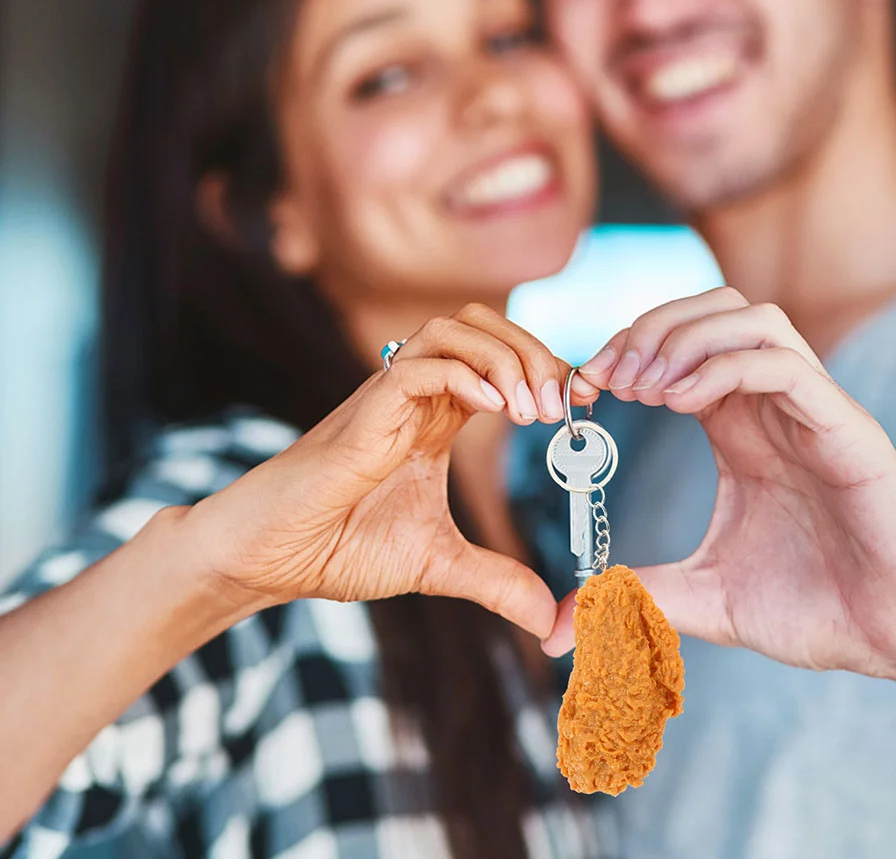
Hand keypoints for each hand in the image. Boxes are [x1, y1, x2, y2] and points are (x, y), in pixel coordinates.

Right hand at [191, 304, 597, 638]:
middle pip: (482, 324)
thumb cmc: (339, 547)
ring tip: (530, 408)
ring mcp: (388, 399)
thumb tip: (547, 616)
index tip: (581, 405)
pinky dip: (464, 375)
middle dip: (532, 351)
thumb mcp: (438, 564)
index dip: (545, 369)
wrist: (269, 559)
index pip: (500, 360)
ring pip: (451, 329)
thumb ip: (495, 580)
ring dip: (503, 356)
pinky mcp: (364, 415)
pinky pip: (417, 367)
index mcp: (435, 418)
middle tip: (558, 407)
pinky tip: (494, 408)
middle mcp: (416, 396)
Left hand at [544, 288, 895, 685]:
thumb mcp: (706, 598)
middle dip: (652, 328)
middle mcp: (774, 408)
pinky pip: (784, 364)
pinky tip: (681, 403)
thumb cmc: (816, 608)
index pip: (683, 348)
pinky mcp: (846, 430)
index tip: (588, 387)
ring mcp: (812, 412)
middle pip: (715, 310)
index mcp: (741, 430)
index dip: (629, 351)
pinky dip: (724, 365)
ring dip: (686, 337)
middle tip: (611, 377)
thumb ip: (638, 595)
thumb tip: (560, 625)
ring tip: (646, 388)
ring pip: (752, 318)